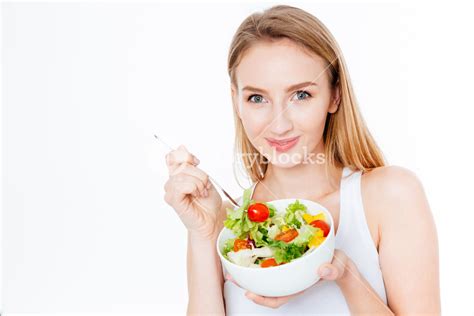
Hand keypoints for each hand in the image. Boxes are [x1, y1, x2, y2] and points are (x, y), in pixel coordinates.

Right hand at [163, 144, 221, 240]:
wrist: (212, 219)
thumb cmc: (208, 201)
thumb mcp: (203, 177)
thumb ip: (190, 164)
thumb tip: (181, 146)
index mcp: (177, 175)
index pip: (172, 156)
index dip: (186, 156)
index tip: (197, 162)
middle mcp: (171, 182)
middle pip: (183, 165)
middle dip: (200, 174)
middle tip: (205, 186)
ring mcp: (170, 192)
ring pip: (183, 175)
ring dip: (199, 182)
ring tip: (202, 192)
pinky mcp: (173, 200)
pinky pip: (181, 186)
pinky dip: (194, 188)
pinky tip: (198, 195)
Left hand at [225, 249, 355, 308]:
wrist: (341, 259)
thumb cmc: (338, 265)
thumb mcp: (339, 267)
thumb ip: (334, 270)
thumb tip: (323, 271)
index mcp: (299, 284)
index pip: (279, 297)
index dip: (263, 299)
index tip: (249, 294)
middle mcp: (289, 278)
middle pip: (266, 286)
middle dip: (247, 283)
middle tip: (231, 277)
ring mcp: (286, 268)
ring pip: (264, 274)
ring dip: (247, 271)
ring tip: (231, 266)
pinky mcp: (285, 257)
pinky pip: (269, 259)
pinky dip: (257, 257)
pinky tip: (247, 250)